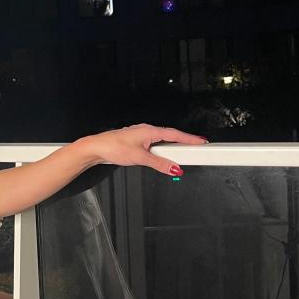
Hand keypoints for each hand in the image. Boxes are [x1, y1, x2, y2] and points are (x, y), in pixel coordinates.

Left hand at [83, 124, 207, 175]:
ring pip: (161, 142)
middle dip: (183, 144)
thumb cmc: (113, 147)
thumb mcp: (140, 158)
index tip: (202, 142)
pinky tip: (160, 158)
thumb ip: (159, 164)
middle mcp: (146, 131)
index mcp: (150, 131)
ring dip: (170, 149)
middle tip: (195, 151)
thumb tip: (173, 168)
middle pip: (170, 137)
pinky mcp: (136, 143)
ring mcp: (141, 136)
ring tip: (179, 158)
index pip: (176, 134)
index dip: (190, 139)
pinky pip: (153, 146)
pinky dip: (160, 152)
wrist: (96, 148)